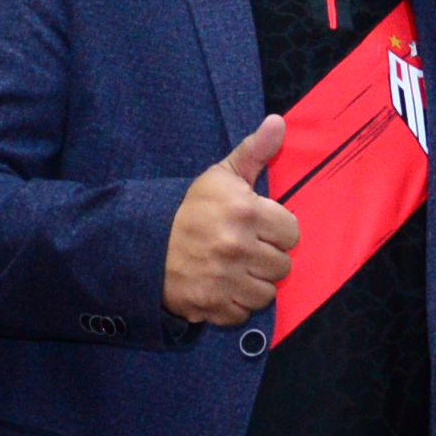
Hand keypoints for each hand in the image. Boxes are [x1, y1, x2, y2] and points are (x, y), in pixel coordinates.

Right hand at [164, 116, 301, 325]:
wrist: (142, 243)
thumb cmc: (191, 209)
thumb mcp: (221, 176)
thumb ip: (255, 152)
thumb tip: (279, 122)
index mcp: (244, 211)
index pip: (292, 232)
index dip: (277, 231)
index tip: (259, 229)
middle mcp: (237, 246)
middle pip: (283, 266)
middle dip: (267, 258)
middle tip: (246, 250)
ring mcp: (224, 278)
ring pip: (267, 293)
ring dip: (254, 284)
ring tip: (236, 270)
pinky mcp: (211, 305)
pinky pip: (243, 312)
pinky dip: (235, 304)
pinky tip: (223, 286)